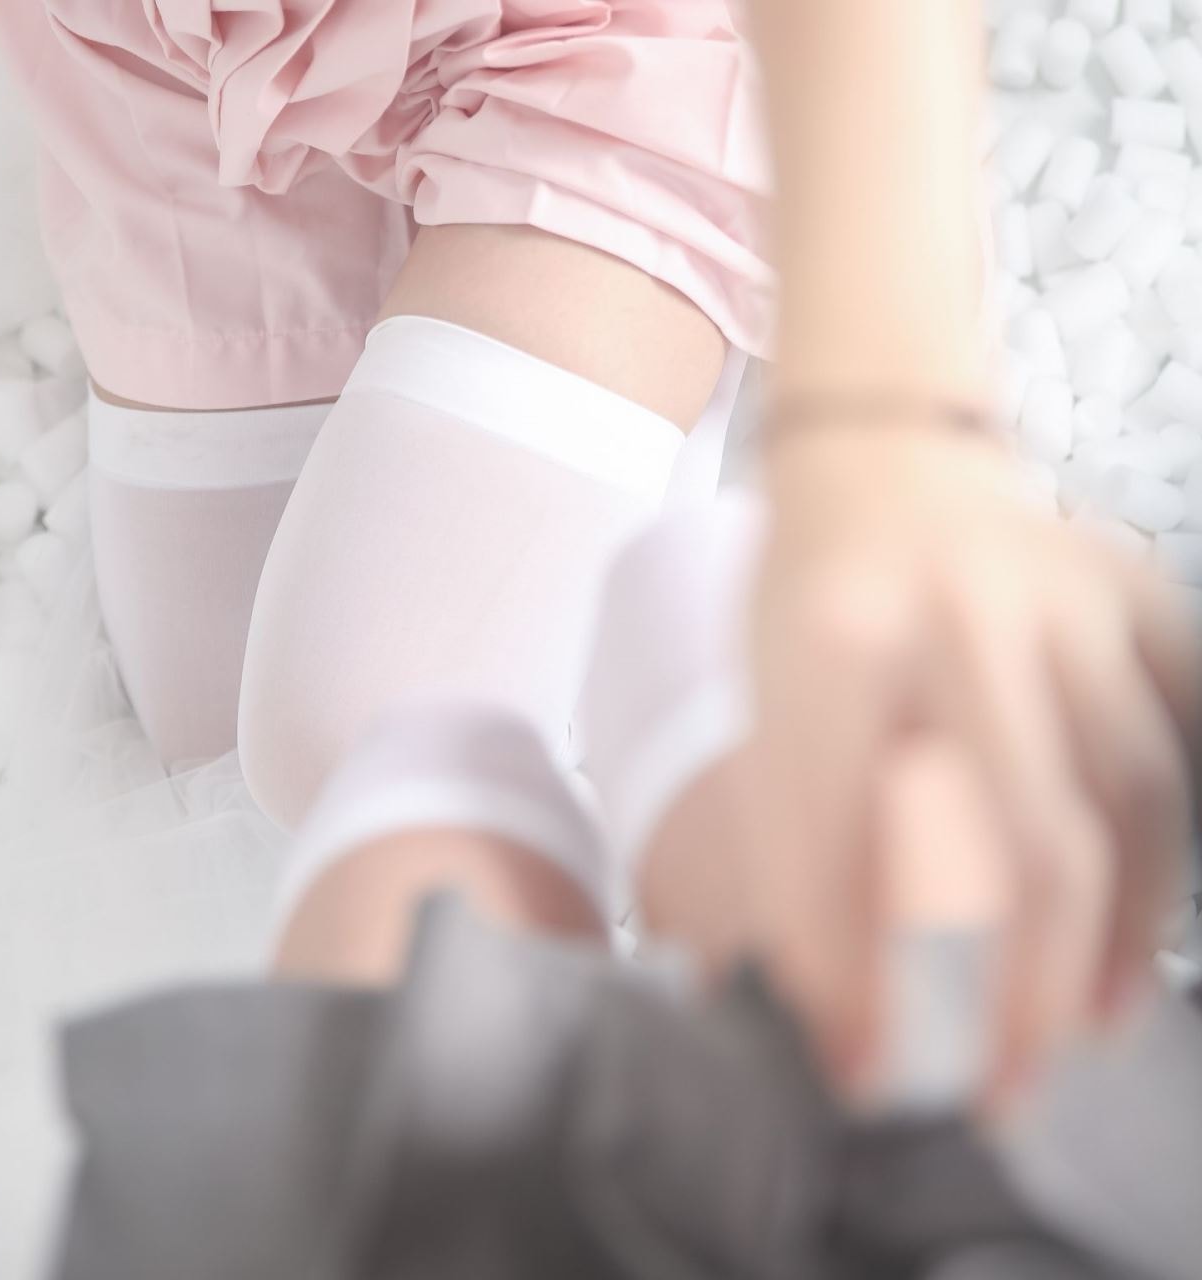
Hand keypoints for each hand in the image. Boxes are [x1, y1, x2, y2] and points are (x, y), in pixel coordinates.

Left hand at [744, 420, 1197, 1103]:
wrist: (883, 459)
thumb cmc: (811, 596)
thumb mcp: (767, 703)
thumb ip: (797, 850)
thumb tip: (842, 1024)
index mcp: (839, 635)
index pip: (856, 836)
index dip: (864, 972)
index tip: (869, 1075)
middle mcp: (965, 608)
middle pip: (1037, 832)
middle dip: (1026, 984)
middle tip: (1006, 1081)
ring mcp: (1070, 588)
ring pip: (1142, 789)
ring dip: (1125, 928)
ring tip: (1088, 1021)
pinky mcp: (1136, 584)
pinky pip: (1188, 719)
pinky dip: (1180, 827)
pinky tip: (1149, 900)